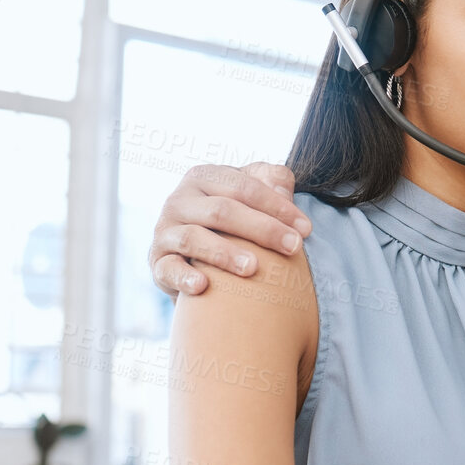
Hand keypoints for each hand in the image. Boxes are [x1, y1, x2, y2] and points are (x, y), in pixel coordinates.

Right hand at [149, 163, 311, 298]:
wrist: (194, 254)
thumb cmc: (233, 221)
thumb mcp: (250, 195)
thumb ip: (271, 181)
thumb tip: (283, 189)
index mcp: (203, 177)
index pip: (244, 187)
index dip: (277, 206)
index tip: (306, 229)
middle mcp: (179, 200)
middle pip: (222, 211)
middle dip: (262, 229)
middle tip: (293, 248)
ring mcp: (165, 231)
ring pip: (194, 238)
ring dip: (225, 253)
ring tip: (253, 268)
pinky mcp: (158, 262)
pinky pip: (168, 269)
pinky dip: (184, 278)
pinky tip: (203, 286)